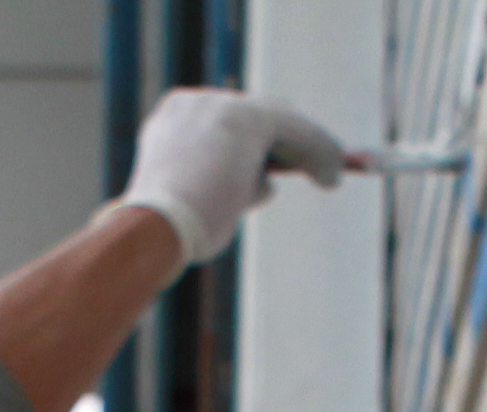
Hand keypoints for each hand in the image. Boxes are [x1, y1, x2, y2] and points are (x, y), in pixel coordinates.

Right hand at [118, 89, 349, 264]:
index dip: (262, 143)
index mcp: (172, 123)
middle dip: (292, 138)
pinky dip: (318, 149)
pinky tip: (333, 174)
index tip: (283, 165)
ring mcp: (218, 106)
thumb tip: (265, 183)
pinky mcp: (247, 119)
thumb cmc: (171, 233)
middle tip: (320, 167)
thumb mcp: (198, 204)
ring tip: (332, 174)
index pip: (228, 123)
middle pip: (257, 112)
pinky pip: (294, 128)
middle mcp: (193, 104)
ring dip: (309, 146)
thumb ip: (226, 184)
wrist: (153, 230)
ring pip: (279, 120)